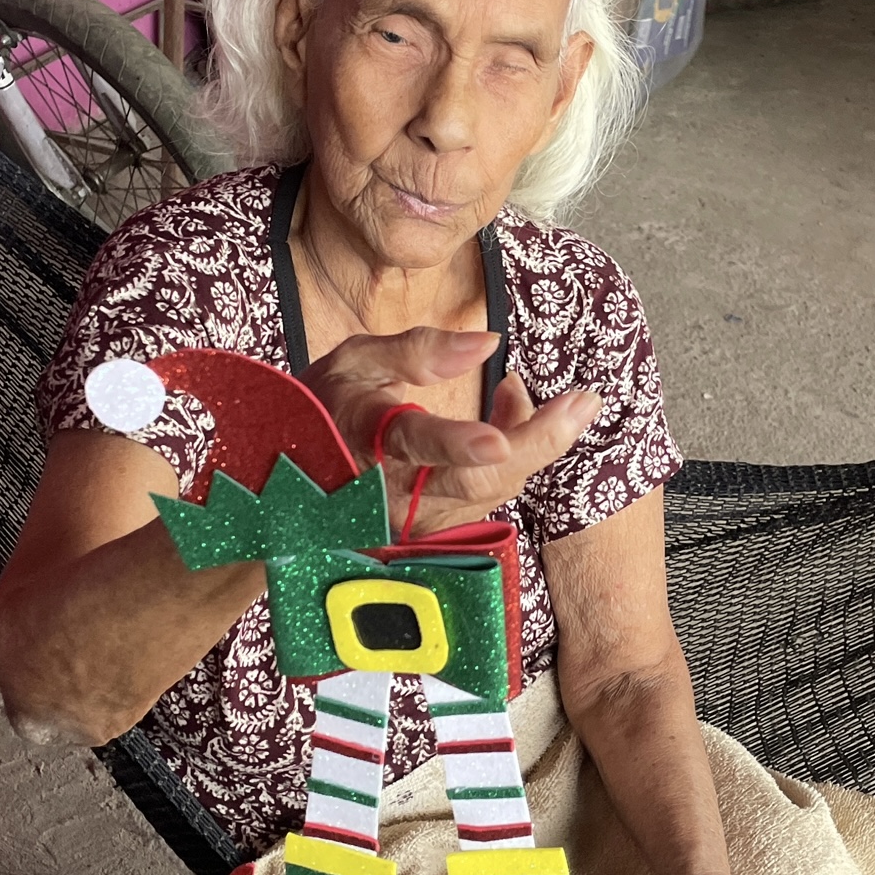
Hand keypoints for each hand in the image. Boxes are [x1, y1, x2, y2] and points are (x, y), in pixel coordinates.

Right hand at [302, 327, 600, 535]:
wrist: (288, 480)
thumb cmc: (324, 409)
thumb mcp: (354, 361)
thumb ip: (417, 350)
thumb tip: (488, 342)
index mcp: (366, 438)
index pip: (416, 442)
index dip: (457, 442)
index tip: (497, 438)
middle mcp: (391, 492)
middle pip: (477, 477)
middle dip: (539, 440)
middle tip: (586, 401)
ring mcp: (414, 521)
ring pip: (493, 488)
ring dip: (534, 442)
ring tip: (545, 398)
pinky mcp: (433, 532)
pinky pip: (490, 495)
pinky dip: (514, 456)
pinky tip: (515, 424)